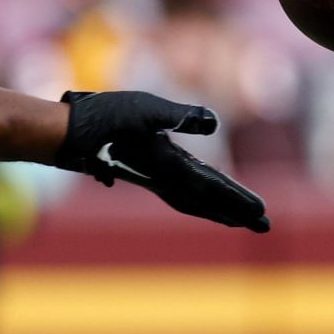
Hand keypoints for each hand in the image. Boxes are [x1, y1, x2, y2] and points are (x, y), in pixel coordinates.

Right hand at [54, 90, 269, 232]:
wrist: (69, 132)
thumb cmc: (106, 116)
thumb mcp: (147, 108)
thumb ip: (181, 115)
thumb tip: (213, 122)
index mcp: (167, 166)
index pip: (210, 186)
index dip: (235, 198)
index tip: (259, 212)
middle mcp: (163, 177)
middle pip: (207, 201)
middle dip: (236, 212)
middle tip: (264, 225)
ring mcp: (155, 177)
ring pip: (193, 201)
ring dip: (219, 210)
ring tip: (241, 220)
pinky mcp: (148, 171)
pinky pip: (180, 193)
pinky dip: (198, 201)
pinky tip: (204, 201)